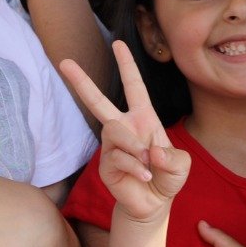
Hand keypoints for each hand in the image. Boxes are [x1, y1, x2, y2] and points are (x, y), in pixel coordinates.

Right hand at [61, 41, 188, 223]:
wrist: (155, 203)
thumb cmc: (167, 177)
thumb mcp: (181, 164)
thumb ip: (172, 157)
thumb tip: (149, 152)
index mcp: (143, 119)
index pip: (134, 87)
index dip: (127, 65)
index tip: (117, 43)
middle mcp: (123, 127)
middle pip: (99, 101)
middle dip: (81, 82)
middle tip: (64, 62)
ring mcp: (112, 146)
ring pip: (116, 132)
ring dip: (136, 148)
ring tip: (148, 165)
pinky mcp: (105, 164)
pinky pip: (119, 158)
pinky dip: (137, 168)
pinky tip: (144, 177)